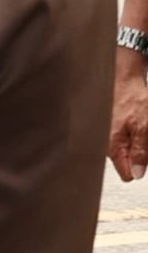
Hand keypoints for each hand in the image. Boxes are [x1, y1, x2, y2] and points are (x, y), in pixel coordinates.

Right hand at [113, 62, 147, 180]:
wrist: (122, 78)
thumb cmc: (132, 98)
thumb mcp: (144, 126)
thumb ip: (141, 152)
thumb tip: (138, 173)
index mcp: (113, 147)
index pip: (128, 173)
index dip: (142, 167)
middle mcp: (107, 144)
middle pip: (128, 163)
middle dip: (140, 156)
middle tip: (144, 136)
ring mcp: (108, 137)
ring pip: (128, 151)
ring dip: (137, 143)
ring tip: (139, 126)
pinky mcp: (111, 129)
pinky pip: (125, 140)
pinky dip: (133, 134)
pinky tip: (135, 122)